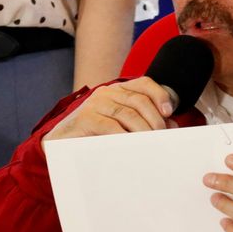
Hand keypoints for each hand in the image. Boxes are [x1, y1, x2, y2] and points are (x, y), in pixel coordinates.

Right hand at [43, 77, 174, 142]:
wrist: (59, 145)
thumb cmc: (95, 136)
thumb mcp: (123, 126)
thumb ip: (145, 123)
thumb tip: (173, 127)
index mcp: (118, 90)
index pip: (145, 84)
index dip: (160, 95)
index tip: (170, 113)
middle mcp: (107, 92)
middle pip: (140, 100)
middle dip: (155, 120)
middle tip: (162, 137)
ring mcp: (95, 104)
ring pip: (128, 114)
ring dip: (144, 130)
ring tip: (151, 144)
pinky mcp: (85, 118)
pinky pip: (111, 127)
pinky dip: (125, 137)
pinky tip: (132, 147)